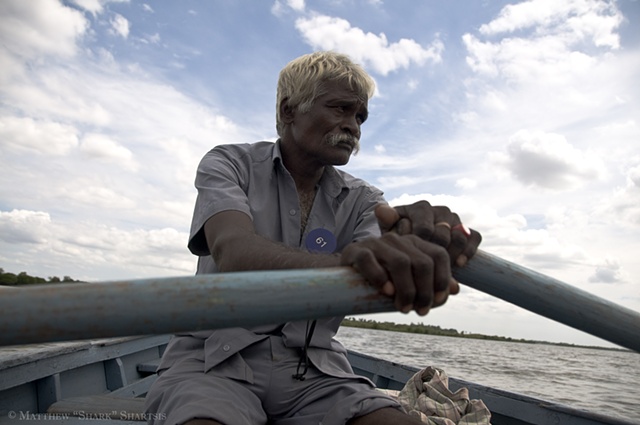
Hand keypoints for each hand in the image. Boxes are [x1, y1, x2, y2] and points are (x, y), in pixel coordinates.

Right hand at [340, 233, 457, 314]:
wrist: (347, 273)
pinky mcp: (356, 251)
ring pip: (400, 263)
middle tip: (419, 310)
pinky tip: (386, 292)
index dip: (443, 279)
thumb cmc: (382, 277)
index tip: (438, 302)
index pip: (439, 255)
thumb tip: (455, 289)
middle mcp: (397, 239)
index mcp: (414, 242)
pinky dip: (380, 278)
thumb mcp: (408, 278)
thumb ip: (430, 280)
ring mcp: (376, 243)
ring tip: (404, 308)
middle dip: (425, 291)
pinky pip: (370, 261)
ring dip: (406, 290)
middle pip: (422, 263)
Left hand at [375, 201, 481, 266]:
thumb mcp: (389, 232)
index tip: (411, 266)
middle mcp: (439, 211)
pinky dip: (469, 250)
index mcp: (420, 208)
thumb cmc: (398, 239)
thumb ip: (386, 223)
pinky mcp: (467, 229)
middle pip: (442, 235)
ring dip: (452, 255)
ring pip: (459, 236)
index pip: (423, 229)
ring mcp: (455, 220)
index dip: (418, 250)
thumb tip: (381, 211)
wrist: (413, 243)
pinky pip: (474, 237)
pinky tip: (459, 264)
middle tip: (425, 274)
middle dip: (433, 256)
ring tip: (440, 272)